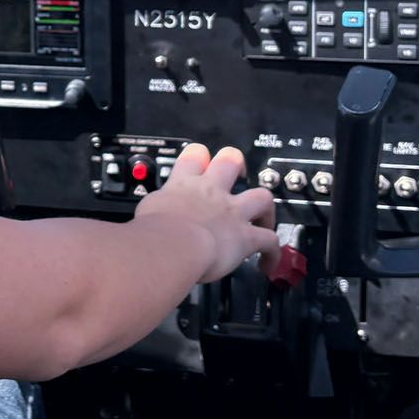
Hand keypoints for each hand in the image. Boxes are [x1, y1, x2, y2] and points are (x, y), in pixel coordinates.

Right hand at [135, 142, 277, 283]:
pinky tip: (269, 263)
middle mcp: (211, 192)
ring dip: (265, 208)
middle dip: (235, 167)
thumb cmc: (152, 230)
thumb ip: (155, 209)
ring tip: (262, 220)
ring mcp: (233, 212)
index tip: (200, 167)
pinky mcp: (246, 237)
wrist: (172, 245)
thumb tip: (148, 218)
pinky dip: (272, 252)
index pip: (194, 155)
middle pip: (231, 161)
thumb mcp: (146, 210)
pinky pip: (269, 241)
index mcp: (184, 184)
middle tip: (235, 179)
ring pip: (262, 196)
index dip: (199, 158)